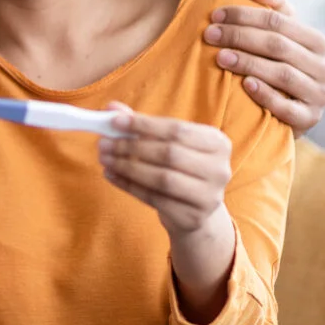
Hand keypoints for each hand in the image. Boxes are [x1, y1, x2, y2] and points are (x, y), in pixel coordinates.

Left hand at [97, 104, 232, 237]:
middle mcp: (219, 169)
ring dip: (127, 167)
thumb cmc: (180, 167)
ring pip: (161, 178)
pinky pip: (154, 199)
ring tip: (105, 159)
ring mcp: (209, 196)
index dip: (143, 124)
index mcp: (218, 142)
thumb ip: (143, 125)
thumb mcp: (169, 143)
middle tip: (104, 143)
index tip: (115, 121)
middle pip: (169, 153)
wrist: (196, 209)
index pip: (176, 129)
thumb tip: (112, 108)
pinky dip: (129, 186)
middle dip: (132, 147)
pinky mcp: (192, 217)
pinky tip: (112, 175)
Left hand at [204, 0, 324, 136]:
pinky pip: (287, 107)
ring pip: (282, 73)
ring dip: (248, 63)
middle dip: (240, 36)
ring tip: (220, 57)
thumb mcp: (278, 35)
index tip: (215, 15)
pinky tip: (244, 85)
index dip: (245, 15)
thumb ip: (273, 7)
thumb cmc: (275, 65)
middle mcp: (323, 67)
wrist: (284, 113)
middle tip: (209, 35)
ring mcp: (318, 95)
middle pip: (278, 45)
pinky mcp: (309, 119)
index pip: (280, 21)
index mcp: (316, 42)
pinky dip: (265, 94)